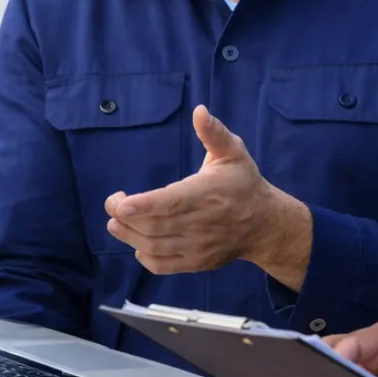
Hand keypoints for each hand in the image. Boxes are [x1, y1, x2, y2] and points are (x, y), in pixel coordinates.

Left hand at [104, 105, 305, 275]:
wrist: (265, 224)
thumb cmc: (244, 183)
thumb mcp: (234, 152)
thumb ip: (214, 133)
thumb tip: (199, 111)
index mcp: (206, 194)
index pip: (170, 202)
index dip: (143, 205)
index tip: (121, 202)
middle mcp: (201, 223)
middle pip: (155, 226)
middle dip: (125, 217)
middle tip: (112, 203)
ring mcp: (198, 246)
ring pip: (155, 247)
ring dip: (129, 236)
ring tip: (115, 223)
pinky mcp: (197, 262)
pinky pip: (164, 266)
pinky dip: (145, 257)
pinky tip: (137, 243)